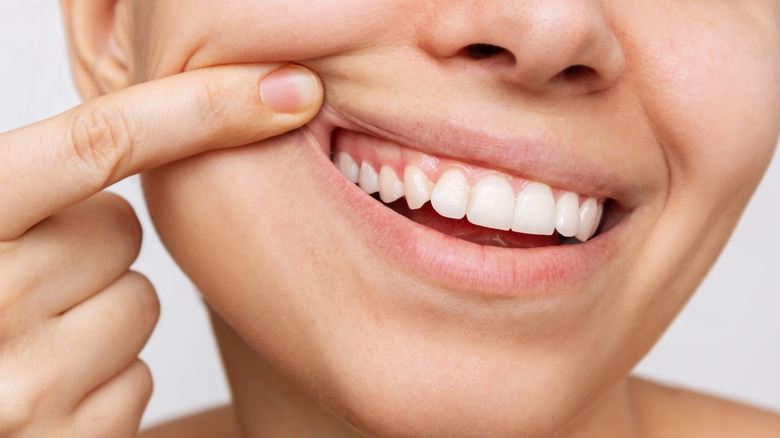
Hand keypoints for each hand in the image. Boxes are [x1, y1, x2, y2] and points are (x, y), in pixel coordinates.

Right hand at [0, 64, 322, 436]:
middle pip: (121, 230)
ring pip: (140, 305)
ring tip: (39, 333)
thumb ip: (44, 183)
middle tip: (42, 275)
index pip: (98, 143)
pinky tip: (54, 382)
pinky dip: (107, 377)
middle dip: (94, 246)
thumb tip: (183, 127)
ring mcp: (26, 386)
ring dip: (102, 312)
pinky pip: (138, 378)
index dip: (198, 109)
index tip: (283, 92)